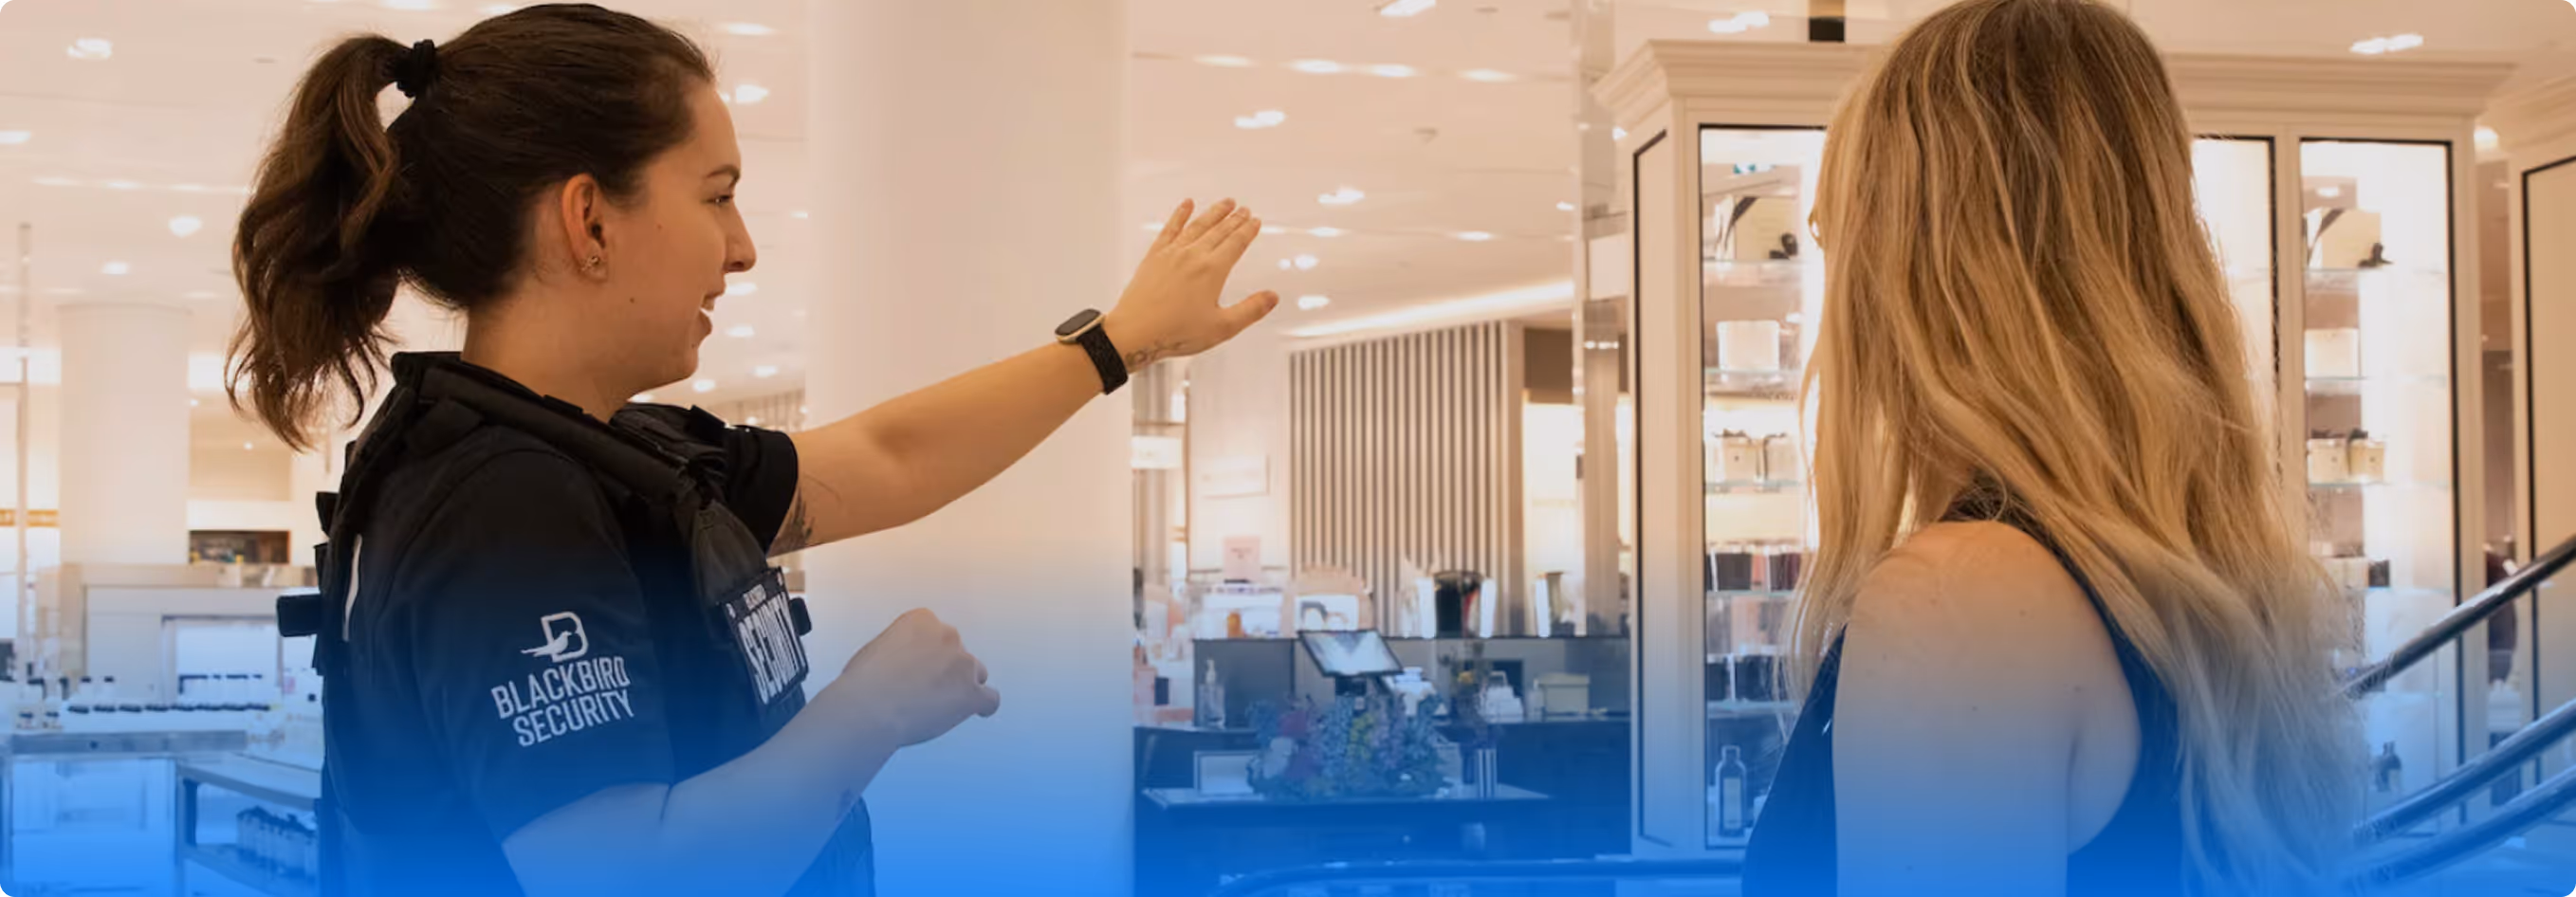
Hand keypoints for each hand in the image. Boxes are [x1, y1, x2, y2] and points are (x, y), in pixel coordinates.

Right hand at [836, 609, 1000, 747]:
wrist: (868, 709)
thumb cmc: (865, 683)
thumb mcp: (878, 649)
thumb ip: (903, 649)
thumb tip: (907, 664)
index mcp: (923, 620)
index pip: (938, 634)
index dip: (929, 654)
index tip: (918, 668)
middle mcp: (948, 637)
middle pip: (958, 653)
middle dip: (946, 670)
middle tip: (925, 690)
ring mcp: (963, 665)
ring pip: (976, 674)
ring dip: (963, 686)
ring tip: (943, 705)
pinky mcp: (971, 694)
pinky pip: (990, 699)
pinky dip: (983, 706)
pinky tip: (976, 712)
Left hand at [1101, 199, 1279, 371]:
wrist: (1135, 332)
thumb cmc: (1175, 332)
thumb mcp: (1222, 328)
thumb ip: (1250, 310)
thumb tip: (1272, 297)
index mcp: (1212, 271)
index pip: (1236, 244)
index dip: (1248, 231)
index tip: (1255, 222)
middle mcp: (1193, 256)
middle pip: (1219, 231)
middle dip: (1234, 219)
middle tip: (1244, 210)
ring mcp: (1172, 253)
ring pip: (1198, 225)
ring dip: (1213, 213)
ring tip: (1225, 203)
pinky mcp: (1154, 256)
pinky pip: (1170, 229)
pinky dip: (1179, 215)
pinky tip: (1186, 205)